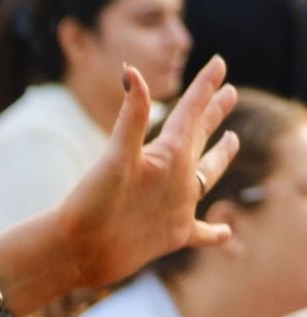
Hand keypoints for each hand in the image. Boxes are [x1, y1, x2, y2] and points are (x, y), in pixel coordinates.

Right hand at [49, 55, 240, 290]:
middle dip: (215, 112)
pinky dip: (215, 232)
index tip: (220, 63)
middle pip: (203, 137)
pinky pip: (202, 232)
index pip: (192, 112)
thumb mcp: (113, 155)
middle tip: (230, 92)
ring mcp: (183, 208)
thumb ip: (131, 114)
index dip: (205, 85)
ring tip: (233, 139)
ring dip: (222, 155)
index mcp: (171, 157)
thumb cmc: (93, 205)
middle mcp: (184, 180)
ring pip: (210, 175)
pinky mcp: (176, 236)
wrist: (82, 253)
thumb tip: (133, 74)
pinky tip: (226, 233)